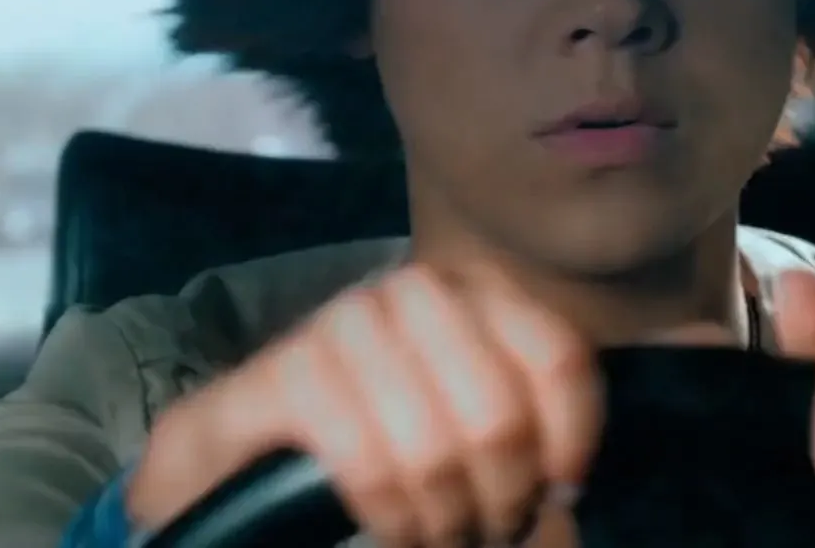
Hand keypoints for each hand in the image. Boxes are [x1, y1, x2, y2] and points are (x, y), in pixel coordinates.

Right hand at [128, 265, 600, 547]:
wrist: (246, 447)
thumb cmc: (380, 441)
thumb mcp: (467, 437)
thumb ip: (526, 445)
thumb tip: (566, 493)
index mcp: (476, 295)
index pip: (558, 357)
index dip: (568, 442)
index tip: (557, 494)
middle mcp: (414, 291)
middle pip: (499, 413)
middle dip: (499, 496)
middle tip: (481, 530)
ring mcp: (345, 321)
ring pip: (435, 441)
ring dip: (441, 514)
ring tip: (433, 534)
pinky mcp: (285, 369)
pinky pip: (361, 452)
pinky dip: (383, 508)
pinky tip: (383, 523)